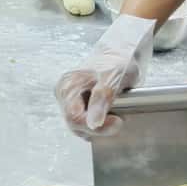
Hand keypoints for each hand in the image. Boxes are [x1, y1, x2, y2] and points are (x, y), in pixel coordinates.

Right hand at [55, 14, 154, 138]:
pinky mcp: (80, 108)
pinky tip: (112, 116)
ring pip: (82, 129)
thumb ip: (101, 98)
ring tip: (116, 114)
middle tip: (120, 119)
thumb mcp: (112, 77)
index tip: (118, 121)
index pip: (74, 118)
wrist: (121, 56)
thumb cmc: (116, 62)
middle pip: (76, 126)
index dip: (96, 126)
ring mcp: (71, 102)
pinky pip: (88, 126)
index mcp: (67, 86)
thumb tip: (93, 122)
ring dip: (100, 128)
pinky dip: (101, 126)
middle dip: (99, 128)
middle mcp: (65, 95)